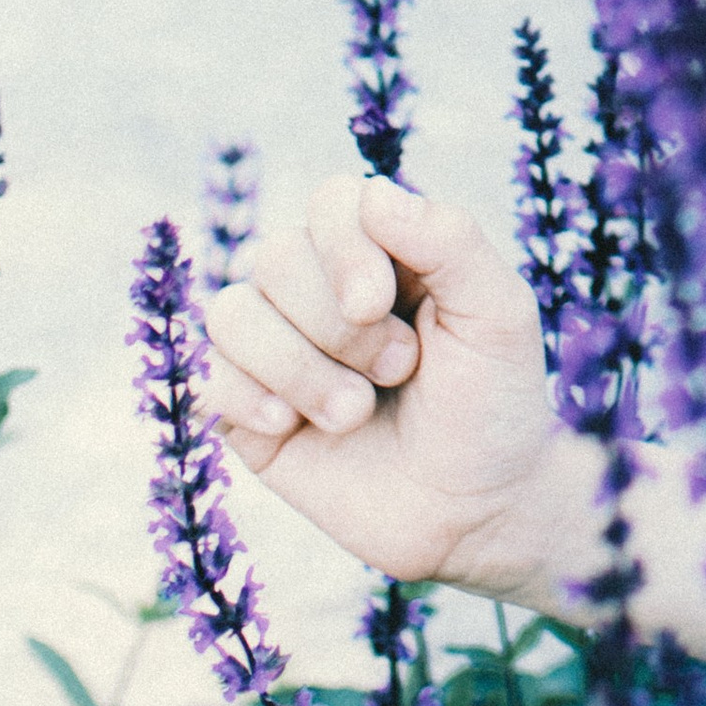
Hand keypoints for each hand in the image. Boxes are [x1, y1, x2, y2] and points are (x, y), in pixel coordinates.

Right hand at [206, 175, 582, 602]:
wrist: (477, 511)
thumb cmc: (495, 403)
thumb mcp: (498, 312)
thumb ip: (448, 240)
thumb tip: (372, 195)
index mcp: (387, 252)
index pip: (332, 203)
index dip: (344, 246)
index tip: (381, 303)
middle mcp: (324, 291)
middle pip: (276, 256)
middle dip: (336, 323)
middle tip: (400, 368)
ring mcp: (281, 350)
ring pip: (232, 312)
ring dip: (299, 366)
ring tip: (357, 412)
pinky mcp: (247, 413)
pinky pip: (208, 376)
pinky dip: (251, 398)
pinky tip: (296, 427)